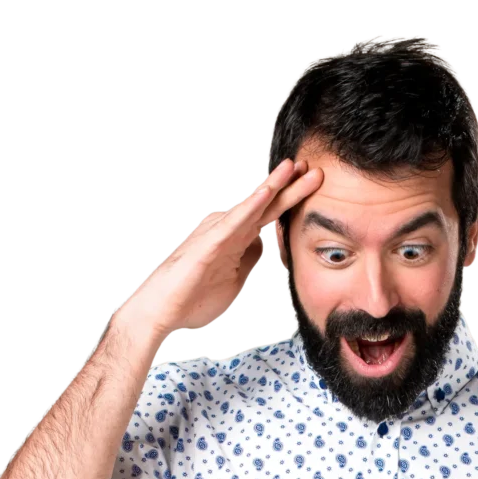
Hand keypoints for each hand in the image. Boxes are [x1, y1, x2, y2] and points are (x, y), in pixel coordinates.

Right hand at [112, 158, 323, 343]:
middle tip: (315, 169)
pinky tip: (270, 190)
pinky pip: (238, 218)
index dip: (291, 202)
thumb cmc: (193, 299)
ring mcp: (220, 231)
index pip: (270, 216)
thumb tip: (262, 248)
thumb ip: (248, 261)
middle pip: (267, 205)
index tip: (312, 187)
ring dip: (276, 185)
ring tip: (297, 167)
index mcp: (236, 239)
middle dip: (291, 187)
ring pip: (255, 205)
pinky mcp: (212, 239)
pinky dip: (254, 203)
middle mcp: (229, 229)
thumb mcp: (235, 279)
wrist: (162, 311)